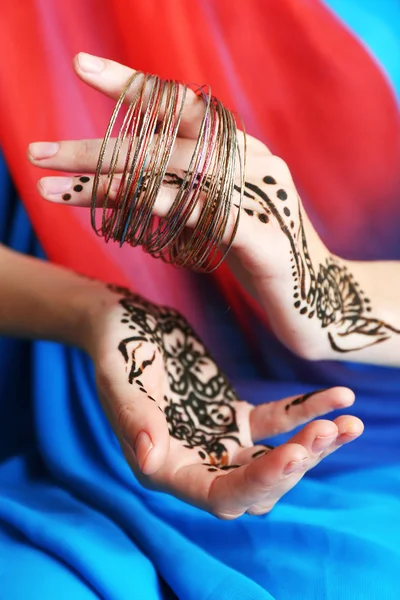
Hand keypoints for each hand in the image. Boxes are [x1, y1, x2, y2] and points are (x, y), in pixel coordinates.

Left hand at [30, 53, 398, 361]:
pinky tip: (117, 208)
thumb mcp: (218, 217)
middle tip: (40, 152)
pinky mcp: (266, 238)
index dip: (136, 85)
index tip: (84, 68)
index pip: (185, 107)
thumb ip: (186, 191)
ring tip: (55, 189)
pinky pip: (206, 214)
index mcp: (242, 153)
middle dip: (98, 145)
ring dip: (111, 179)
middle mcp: (253, 164)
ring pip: (178, 174)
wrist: (319, 302)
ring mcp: (261, 198)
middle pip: (166, 140)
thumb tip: (128, 177)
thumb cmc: (264, 258)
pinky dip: (161, 207)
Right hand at [83, 282, 361, 518]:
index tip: (294, 456)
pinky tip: (339, 396)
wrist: (125, 322)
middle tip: (328, 432)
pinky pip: (277, 422)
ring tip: (350, 423)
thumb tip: (150, 461)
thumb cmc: (115, 351)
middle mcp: (196, 462)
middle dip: (296, 466)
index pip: (218, 494)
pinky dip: (306, 412)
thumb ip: (135, 421)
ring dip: (312, 446)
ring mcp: (219, 440)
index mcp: (165, 467)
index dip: (258, 483)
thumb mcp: (121, 381)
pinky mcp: (234, 416)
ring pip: (275, 457)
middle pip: (257, 484)